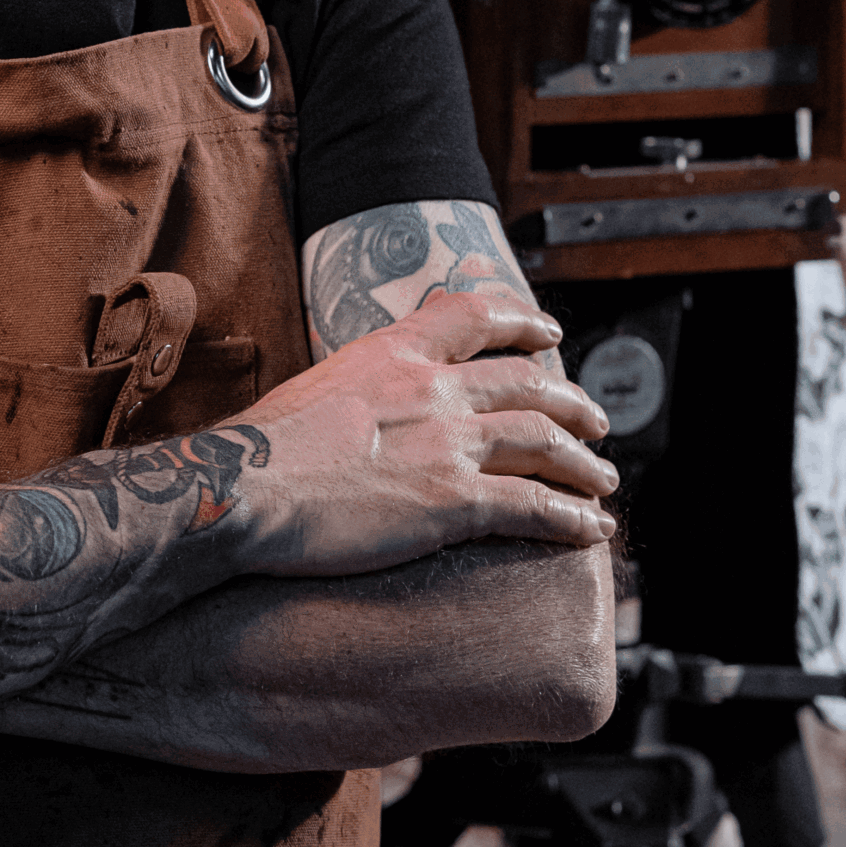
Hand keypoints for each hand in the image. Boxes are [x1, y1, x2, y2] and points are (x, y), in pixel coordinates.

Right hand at [237, 288, 616, 577]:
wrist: (243, 485)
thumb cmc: (263, 447)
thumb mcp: (316, 385)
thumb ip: (361, 385)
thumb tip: (367, 401)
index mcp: (393, 353)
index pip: (473, 316)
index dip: (522, 322)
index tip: (550, 335)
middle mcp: (430, 388)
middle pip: (527, 385)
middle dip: (572, 404)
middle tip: (595, 421)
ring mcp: (445, 444)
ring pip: (543, 443)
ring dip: (584, 463)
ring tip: (602, 479)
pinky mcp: (452, 503)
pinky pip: (533, 507)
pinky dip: (571, 519)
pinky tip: (590, 529)